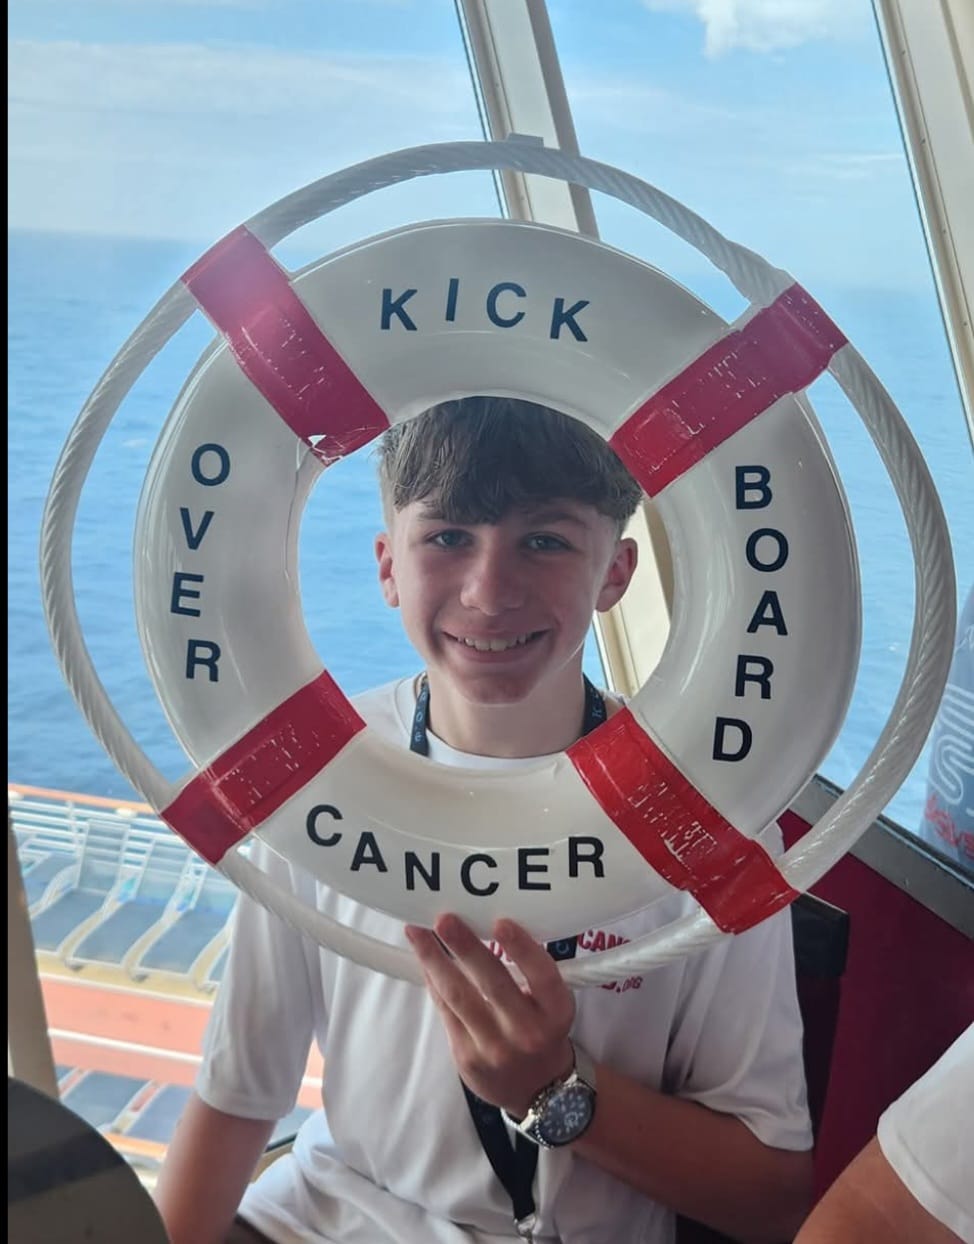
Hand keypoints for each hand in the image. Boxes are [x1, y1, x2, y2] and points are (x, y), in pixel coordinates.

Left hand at [405, 913, 575, 1116]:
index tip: (501, 922)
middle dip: (466, 948)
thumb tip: (488, 923)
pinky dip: (433, 981)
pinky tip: (423, 959)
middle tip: (444, 920)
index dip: (523, 949)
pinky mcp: (467, 1057)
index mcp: (555, 1012)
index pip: (543, 976)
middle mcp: (528, 1031)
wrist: (539, 1092)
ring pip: (459, 996)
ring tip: (418, 933)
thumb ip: (530, 972)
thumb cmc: (542, 1030)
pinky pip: (445, 1011)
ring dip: (434, 960)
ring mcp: (495, 1047)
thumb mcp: (551, 1004)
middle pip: (493, 984)